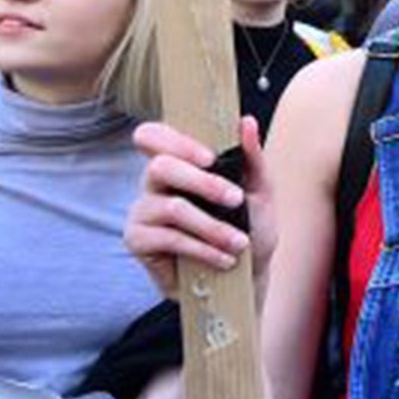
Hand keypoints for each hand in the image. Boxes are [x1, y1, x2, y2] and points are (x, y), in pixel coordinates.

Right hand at [124, 116, 274, 299]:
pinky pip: (167, 239)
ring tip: (239, 243)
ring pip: (170, 208)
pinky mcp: (138, 241)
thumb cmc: (250, 228)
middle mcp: (154, 183)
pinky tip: (224, 259)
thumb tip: (246, 121)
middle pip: (160, 166)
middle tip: (235, 200)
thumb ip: (252, 158)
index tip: (211, 158)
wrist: (246, 277)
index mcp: (179, 162)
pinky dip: (202, 249)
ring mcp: (143, 211)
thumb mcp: (259, 193)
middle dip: (202, 183)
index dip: (176, 141)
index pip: (153, 135)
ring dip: (211, 226)